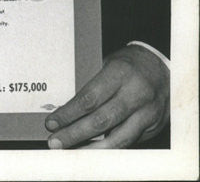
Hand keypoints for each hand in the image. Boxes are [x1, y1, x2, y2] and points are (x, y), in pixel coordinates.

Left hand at [45, 45, 168, 147]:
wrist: (163, 69)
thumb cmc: (130, 65)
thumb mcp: (109, 65)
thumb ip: (93, 86)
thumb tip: (67, 110)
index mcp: (119, 72)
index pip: (89, 98)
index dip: (69, 113)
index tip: (53, 123)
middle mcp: (135, 93)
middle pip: (101, 120)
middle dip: (75, 134)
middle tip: (55, 142)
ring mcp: (147, 112)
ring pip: (117, 138)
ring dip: (91, 148)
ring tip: (72, 152)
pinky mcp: (153, 127)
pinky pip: (129, 142)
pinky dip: (110, 149)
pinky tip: (94, 151)